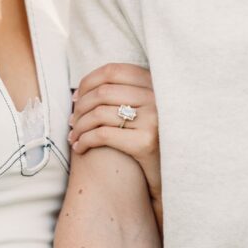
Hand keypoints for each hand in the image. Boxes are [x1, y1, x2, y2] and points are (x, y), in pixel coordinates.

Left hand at [69, 63, 160, 229]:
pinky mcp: (146, 142)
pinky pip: (102, 135)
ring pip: (99, 113)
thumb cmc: (152, 143)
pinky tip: (80, 147)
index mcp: (156, 86)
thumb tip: (82, 89)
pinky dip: (84, 140)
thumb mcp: (147, 112)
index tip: (77, 97)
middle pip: (103, 92)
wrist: (175, 176)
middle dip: (80, 107)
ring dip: (79, 126)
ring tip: (74, 135)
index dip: (89, 81)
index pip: (115, 70)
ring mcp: (153, 119)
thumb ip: (126, 95)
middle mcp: (157, 99)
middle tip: (72, 121)